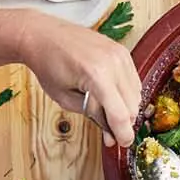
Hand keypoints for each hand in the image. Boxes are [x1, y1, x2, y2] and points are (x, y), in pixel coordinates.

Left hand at [22, 15, 141, 147]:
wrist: (43, 36)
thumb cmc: (49, 64)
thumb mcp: (65, 98)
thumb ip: (92, 114)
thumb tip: (111, 132)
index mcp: (97, 75)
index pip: (120, 114)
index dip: (123, 134)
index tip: (122, 143)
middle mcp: (113, 62)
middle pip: (132, 106)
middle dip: (122, 122)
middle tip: (108, 131)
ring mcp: (120, 54)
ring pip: (136, 94)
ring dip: (125, 108)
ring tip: (104, 109)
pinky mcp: (122, 51)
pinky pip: (134, 80)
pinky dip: (126, 93)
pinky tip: (110, 95)